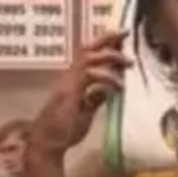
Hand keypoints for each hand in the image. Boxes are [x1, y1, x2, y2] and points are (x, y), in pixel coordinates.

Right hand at [30, 34, 128, 158]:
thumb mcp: (85, 112)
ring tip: (129, 63)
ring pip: (90, 57)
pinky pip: (91, 75)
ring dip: (112, 56)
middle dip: (107, 37)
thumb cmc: (64, 130)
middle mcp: (69, 75)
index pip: (89, 54)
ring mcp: (68, 82)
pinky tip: (120, 87)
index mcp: (72, 79)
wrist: (48, 143)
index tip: (122, 38)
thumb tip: (107, 91)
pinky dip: (108, 78)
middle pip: (88, 47)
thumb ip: (94, 99)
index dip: (104, 43)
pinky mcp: (71, 91)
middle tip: (126, 32)